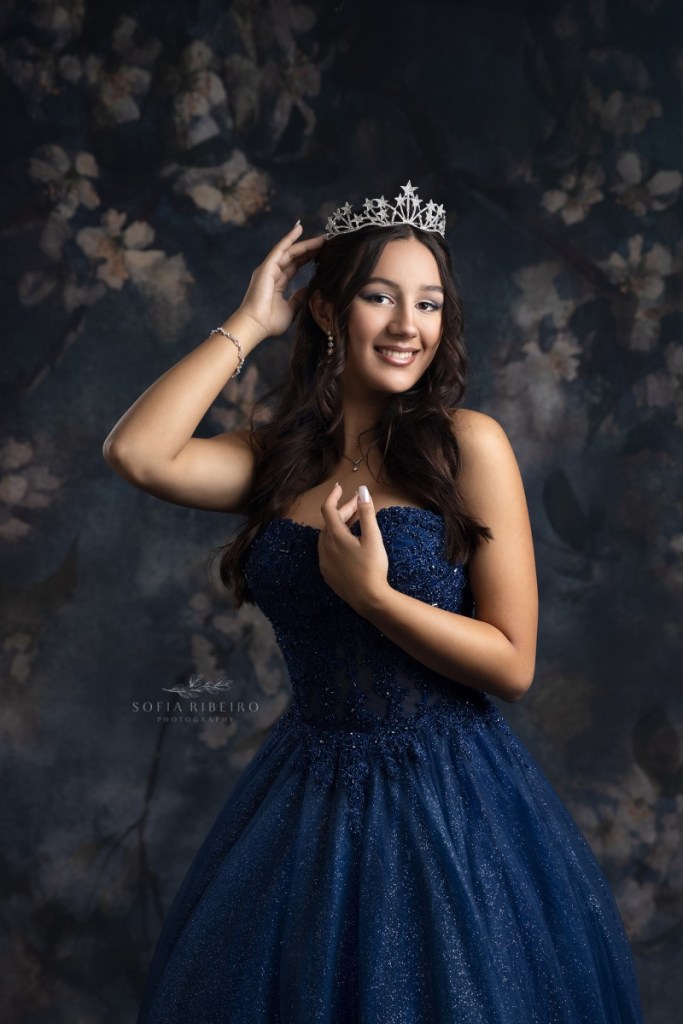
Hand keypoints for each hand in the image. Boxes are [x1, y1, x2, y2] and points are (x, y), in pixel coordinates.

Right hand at [237, 223, 324, 339]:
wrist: (256, 326)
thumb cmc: (270, 323)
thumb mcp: (291, 310)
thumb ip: (299, 298)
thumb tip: (308, 289)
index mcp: (277, 283)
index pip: (296, 266)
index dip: (309, 258)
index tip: (324, 254)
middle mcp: (272, 273)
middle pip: (294, 257)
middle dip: (310, 249)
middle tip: (327, 242)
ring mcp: (269, 269)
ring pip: (290, 251)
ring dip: (305, 244)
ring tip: (322, 238)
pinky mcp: (266, 267)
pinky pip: (279, 249)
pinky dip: (289, 238)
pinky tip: (299, 229)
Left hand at [317, 483, 389, 613]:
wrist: (368, 599)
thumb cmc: (373, 568)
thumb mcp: (373, 538)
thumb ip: (366, 513)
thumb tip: (362, 490)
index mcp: (335, 537)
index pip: (328, 509)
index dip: (333, 496)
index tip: (340, 487)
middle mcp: (325, 547)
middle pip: (330, 522)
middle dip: (344, 510)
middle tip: (358, 504)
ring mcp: (324, 561)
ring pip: (327, 536)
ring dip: (339, 526)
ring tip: (354, 521)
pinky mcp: (327, 573)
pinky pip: (327, 550)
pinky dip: (335, 540)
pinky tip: (347, 543)